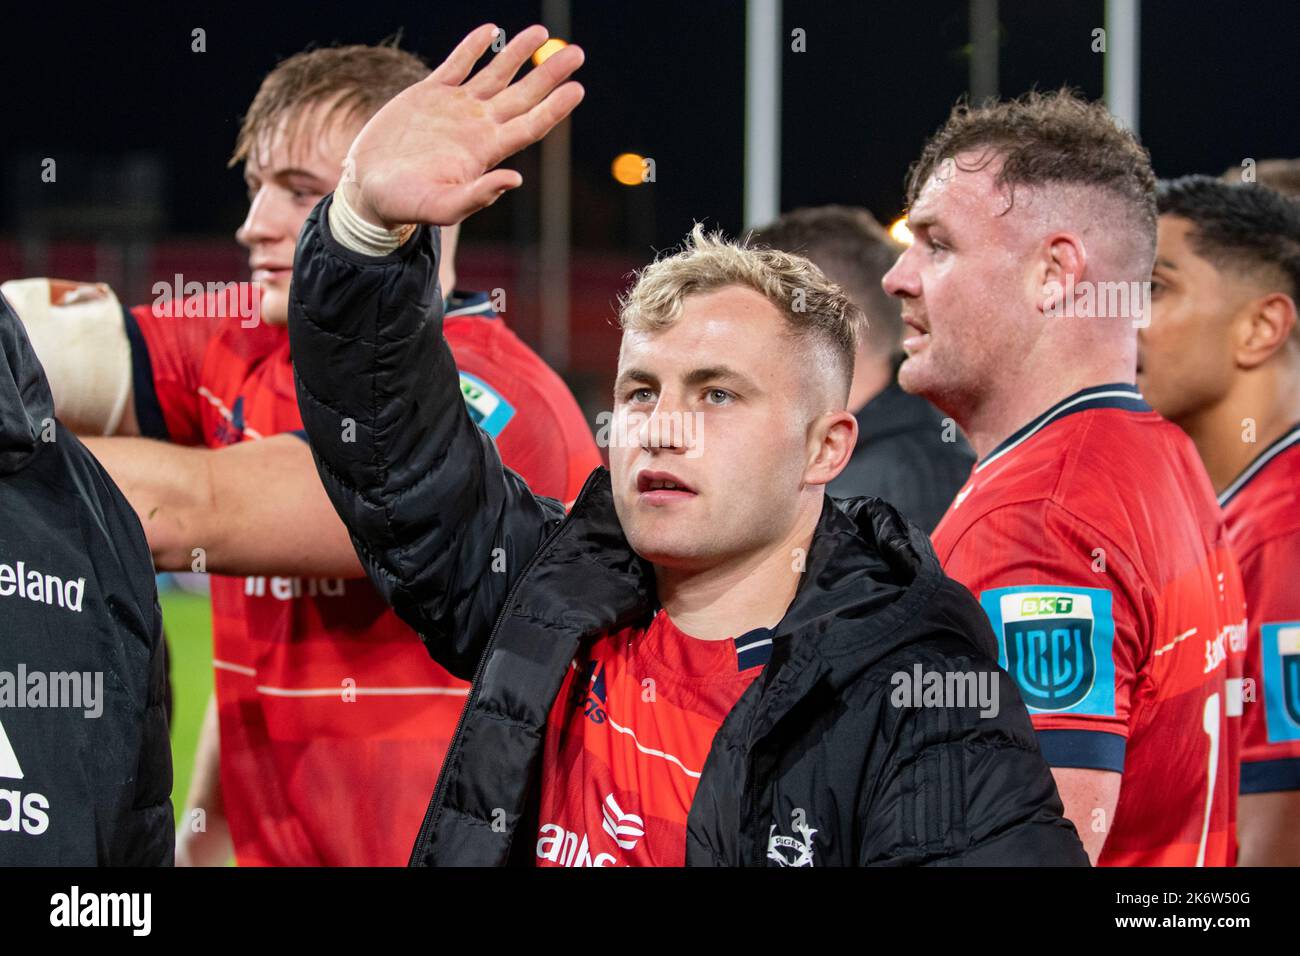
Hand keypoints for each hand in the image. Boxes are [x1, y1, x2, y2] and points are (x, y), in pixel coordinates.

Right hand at [342, 23, 583, 228]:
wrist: (369, 189)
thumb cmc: (406, 205)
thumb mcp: (442, 207)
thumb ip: (478, 197)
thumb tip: (517, 180)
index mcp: (485, 152)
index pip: (530, 125)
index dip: (555, 107)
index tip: (577, 88)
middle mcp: (477, 126)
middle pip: (523, 95)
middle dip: (549, 74)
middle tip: (577, 53)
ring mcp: (455, 108)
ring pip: (495, 74)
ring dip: (518, 53)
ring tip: (542, 31)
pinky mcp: (429, 94)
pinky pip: (457, 64)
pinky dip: (473, 47)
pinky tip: (490, 31)